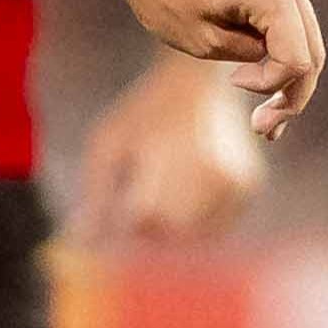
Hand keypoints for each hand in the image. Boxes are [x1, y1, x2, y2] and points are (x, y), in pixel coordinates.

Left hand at [73, 64, 265, 243]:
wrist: (198, 86)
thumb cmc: (144, 116)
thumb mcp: (109, 144)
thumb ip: (96, 194)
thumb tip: (79, 241)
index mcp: (169, 157)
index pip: (144, 218)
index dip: (125, 220)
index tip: (120, 204)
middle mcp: (208, 172)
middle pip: (170, 232)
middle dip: (148, 227)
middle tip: (141, 197)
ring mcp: (233, 182)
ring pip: (195, 236)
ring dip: (173, 227)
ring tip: (164, 187)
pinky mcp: (248, 187)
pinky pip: (216, 228)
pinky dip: (197, 222)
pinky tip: (187, 189)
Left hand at [97, 0, 323, 138]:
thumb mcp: (201, 40)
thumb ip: (250, 57)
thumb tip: (279, 67)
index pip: (297, 57)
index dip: (272, 85)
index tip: (233, 83)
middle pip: (311, 52)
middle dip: (292, 94)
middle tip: (265, 129)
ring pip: (304, 40)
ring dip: (289, 80)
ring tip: (267, 122)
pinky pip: (288, 23)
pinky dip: (279, 54)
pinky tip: (264, 87)